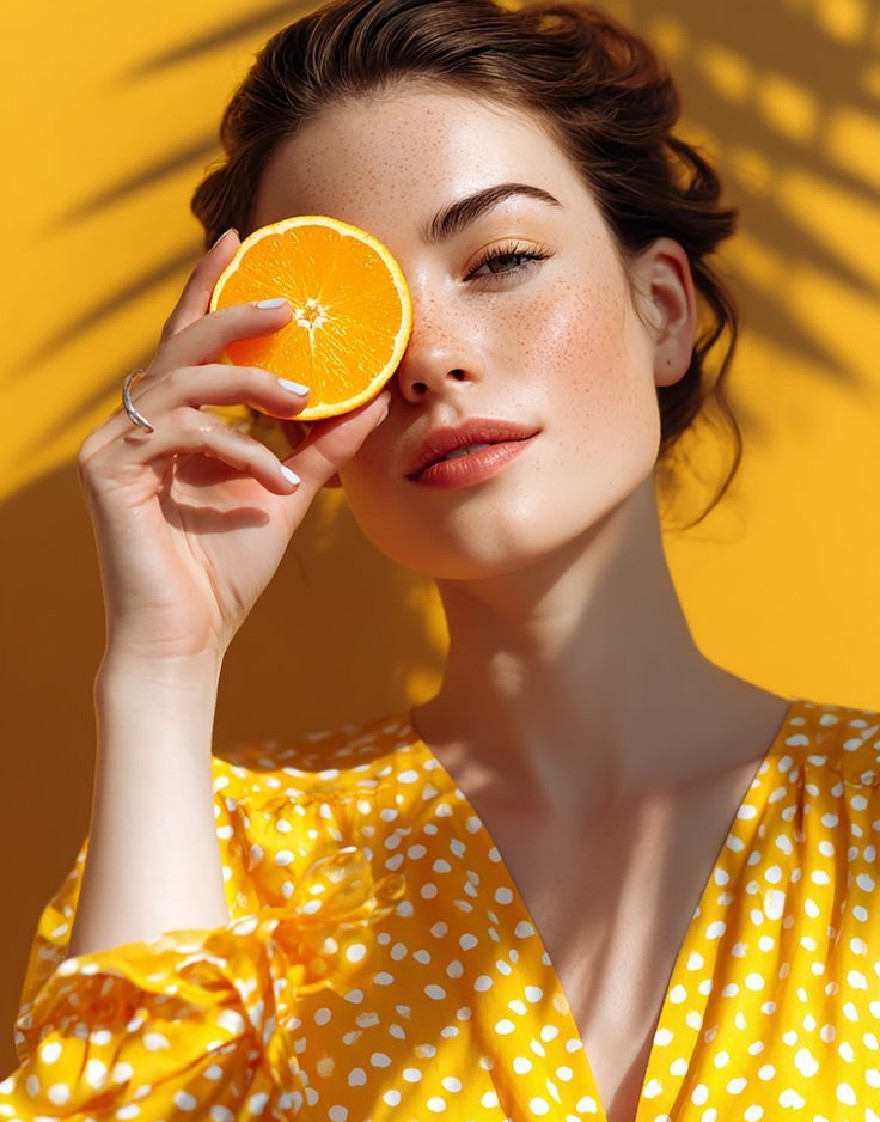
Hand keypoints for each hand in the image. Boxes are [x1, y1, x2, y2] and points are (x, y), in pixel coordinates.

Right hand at [78, 229, 389, 668]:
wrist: (188, 638)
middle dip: (234, 314)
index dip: (210, 291)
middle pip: (180, 345)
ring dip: (247, 383)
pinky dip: (236, 448)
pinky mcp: (105, 471)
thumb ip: (320, 449)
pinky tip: (277, 483)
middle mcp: (136, 424)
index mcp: (171, 423)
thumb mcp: (284, 494)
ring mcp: (113, 444)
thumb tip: (372, 401)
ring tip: (304, 396)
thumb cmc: (228, 570)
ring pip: (181, 380)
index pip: (190, 344)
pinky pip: (179, 432)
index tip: (241, 242)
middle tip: (288, 302)